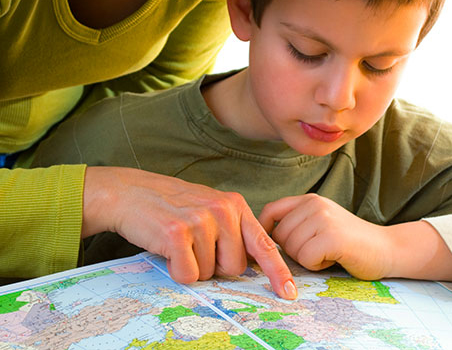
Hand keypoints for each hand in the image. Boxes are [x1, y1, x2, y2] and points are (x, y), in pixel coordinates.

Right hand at [81, 166, 296, 298]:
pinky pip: (187, 275)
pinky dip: (176, 270)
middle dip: (214, 266)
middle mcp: (223, 211)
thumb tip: (253, 264)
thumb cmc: (171, 206)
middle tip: (194, 246)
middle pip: (235, 267)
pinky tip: (167, 250)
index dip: (278, 272)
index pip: (264, 245)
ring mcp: (201, 221)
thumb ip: (233, 230)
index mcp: (236, 206)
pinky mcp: (177, 234)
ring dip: (192, 266)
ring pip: (209, 273)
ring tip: (178, 243)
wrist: (128, 192)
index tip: (289, 292)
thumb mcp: (210, 208)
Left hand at [259, 194, 399, 279]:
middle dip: (294, 251)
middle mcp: (316, 204)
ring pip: (291, 249)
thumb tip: (259, 239)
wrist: (388, 248)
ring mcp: (324, 219)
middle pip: (278, 236)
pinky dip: (318, 265)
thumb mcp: (321, 223)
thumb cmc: (351, 242)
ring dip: (307, 259)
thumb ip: (297, 223)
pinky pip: (306, 259)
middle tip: (320, 250)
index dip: (265, 231)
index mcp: (310, 200)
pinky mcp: (332, 237)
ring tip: (330, 252)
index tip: (275, 246)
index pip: (271, 211)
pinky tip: (335, 258)